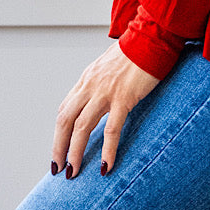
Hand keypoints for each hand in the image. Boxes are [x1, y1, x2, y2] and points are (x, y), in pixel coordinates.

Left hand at [51, 43, 159, 178]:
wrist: (152, 37)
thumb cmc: (136, 51)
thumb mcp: (110, 65)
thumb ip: (101, 82)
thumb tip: (99, 99)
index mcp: (87, 79)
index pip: (65, 109)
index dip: (59, 133)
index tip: (60, 150)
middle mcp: (90, 86)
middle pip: (65, 120)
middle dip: (59, 147)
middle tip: (57, 168)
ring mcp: (106, 92)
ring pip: (81, 127)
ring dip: (75, 153)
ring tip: (73, 172)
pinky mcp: (124, 98)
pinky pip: (112, 129)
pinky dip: (107, 150)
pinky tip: (106, 166)